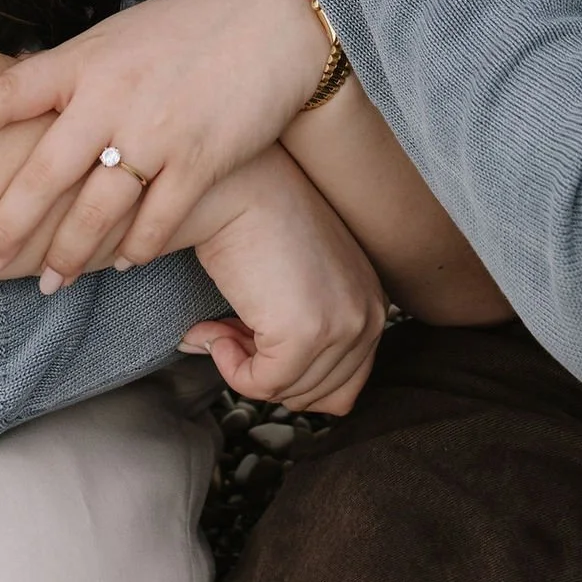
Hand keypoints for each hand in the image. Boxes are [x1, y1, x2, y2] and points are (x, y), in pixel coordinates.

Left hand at [0, 0, 338, 288]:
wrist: (276, 22)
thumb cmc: (192, 28)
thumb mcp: (119, 37)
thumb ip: (76, 75)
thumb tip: (29, 108)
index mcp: (83, 60)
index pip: (2, 95)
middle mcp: (110, 97)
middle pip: (42, 177)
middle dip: (5, 229)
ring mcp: (155, 131)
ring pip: (96, 213)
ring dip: (69, 256)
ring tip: (50, 283)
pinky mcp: (200, 160)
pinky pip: (156, 222)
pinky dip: (136, 251)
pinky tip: (122, 264)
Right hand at [180, 149, 387, 412]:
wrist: (234, 185)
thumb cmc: (253, 221)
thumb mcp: (296, 285)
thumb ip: (303, 338)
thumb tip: (280, 391)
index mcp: (372, 302)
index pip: (344, 383)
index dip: (289, 372)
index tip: (248, 337)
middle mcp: (370, 315)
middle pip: (319, 396)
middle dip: (268, 373)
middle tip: (225, 332)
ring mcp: (343, 325)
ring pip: (290, 392)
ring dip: (244, 368)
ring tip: (217, 326)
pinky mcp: (307, 333)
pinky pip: (262, 385)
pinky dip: (230, 368)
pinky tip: (210, 330)